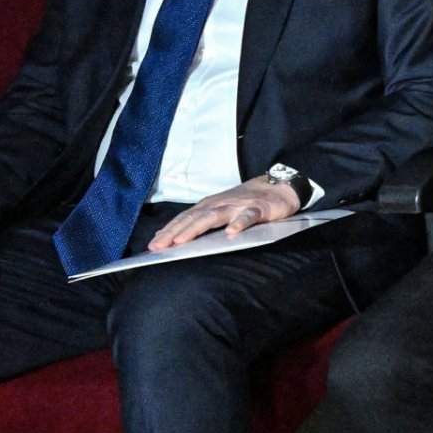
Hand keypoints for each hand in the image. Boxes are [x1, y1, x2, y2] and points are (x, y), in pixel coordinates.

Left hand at [147, 178, 305, 250]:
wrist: (279, 186)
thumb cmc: (246, 201)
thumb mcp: (221, 209)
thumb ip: (202, 221)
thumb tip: (176, 236)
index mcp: (209, 205)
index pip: (184, 218)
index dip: (168, 231)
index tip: (153, 245)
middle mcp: (219, 204)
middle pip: (193, 218)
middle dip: (174, 232)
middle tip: (159, 246)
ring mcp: (237, 205)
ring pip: (213, 217)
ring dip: (196, 228)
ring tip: (182, 240)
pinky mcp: (257, 208)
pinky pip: (247, 216)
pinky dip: (238, 223)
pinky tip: (231, 232)